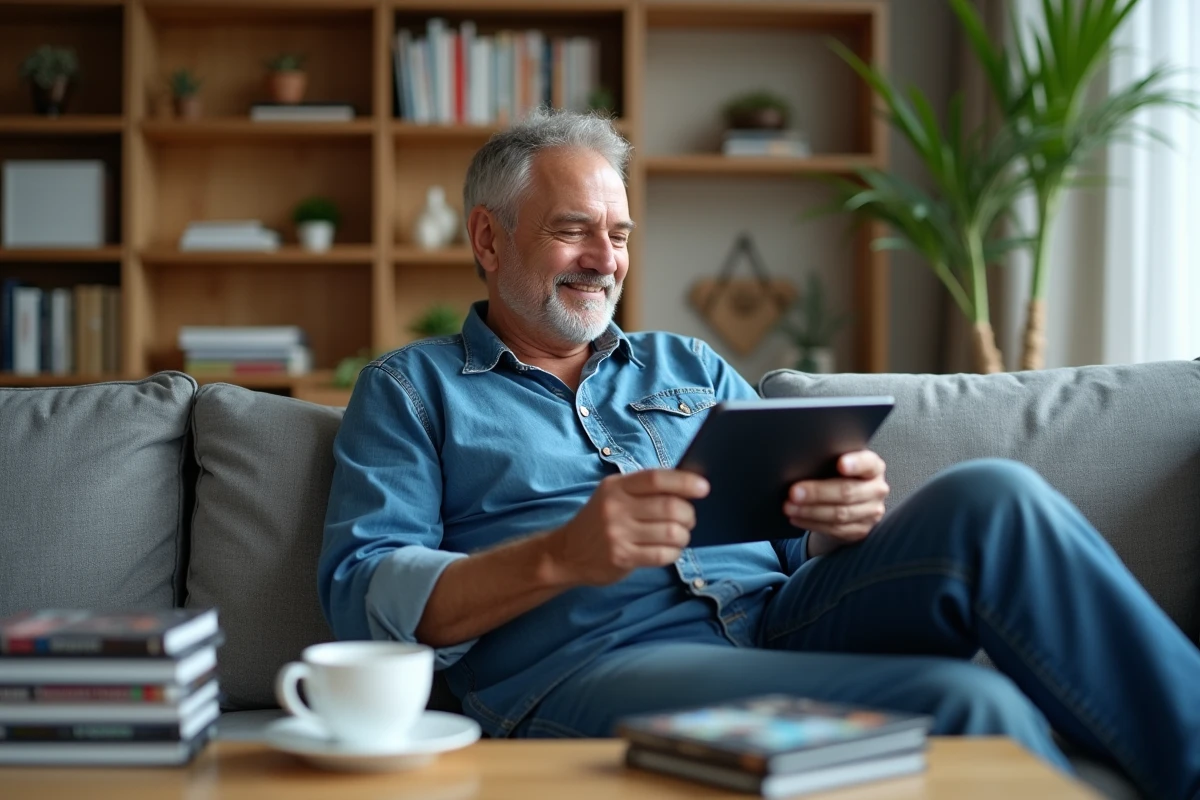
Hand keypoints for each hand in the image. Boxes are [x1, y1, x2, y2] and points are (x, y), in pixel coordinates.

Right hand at [547, 470, 709, 585]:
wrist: (566, 552)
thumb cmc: (599, 520)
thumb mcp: (613, 495)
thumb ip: (643, 490)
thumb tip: (688, 486)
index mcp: (616, 487)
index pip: (656, 479)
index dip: (684, 482)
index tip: (704, 488)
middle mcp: (615, 508)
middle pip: (669, 507)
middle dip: (688, 514)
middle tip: (689, 518)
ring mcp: (617, 534)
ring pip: (670, 533)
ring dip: (683, 535)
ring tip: (680, 535)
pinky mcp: (621, 557)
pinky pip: (662, 555)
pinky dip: (674, 552)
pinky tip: (670, 550)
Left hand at [783, 450, 888, 557]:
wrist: (850, 503)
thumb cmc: (839, 477)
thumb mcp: (838, 464)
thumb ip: (829, 461)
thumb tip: (800, 465)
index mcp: (873, 467)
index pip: (867, 463)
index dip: (855, 463)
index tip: (840, 464)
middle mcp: (877, 489)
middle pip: (847, 491)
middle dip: (817, 492)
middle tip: (794, 492)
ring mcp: (872, 512)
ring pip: (840, 513)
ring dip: (810, 511)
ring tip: (790, 507)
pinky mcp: (861, 530)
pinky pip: (835, 529)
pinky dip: (812, 523)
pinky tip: (797, 518)